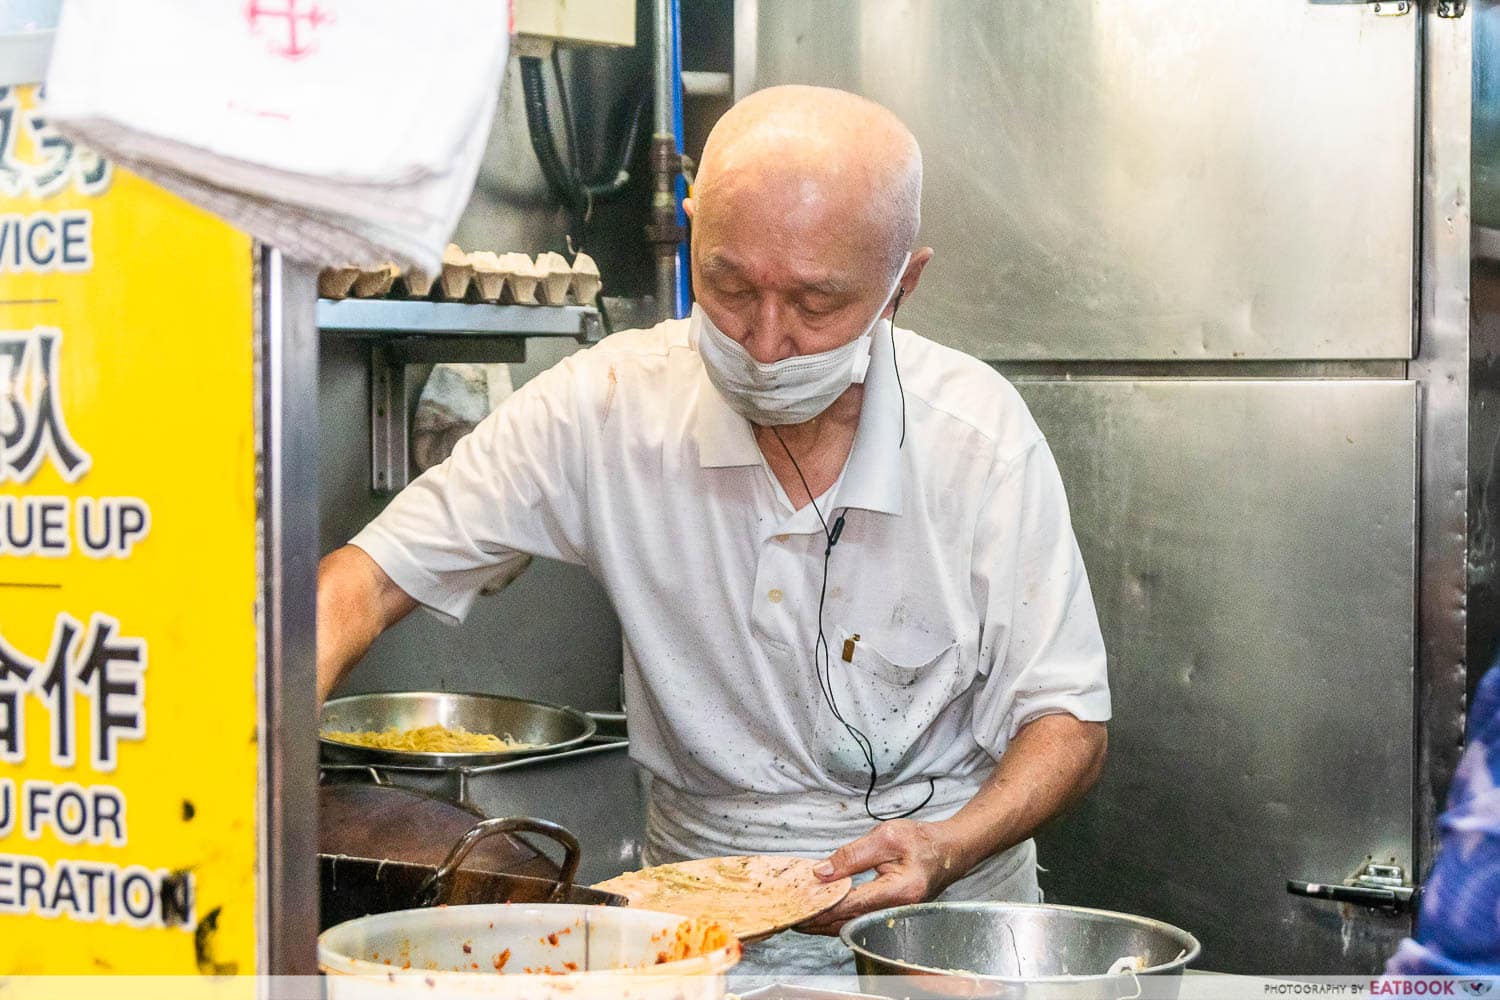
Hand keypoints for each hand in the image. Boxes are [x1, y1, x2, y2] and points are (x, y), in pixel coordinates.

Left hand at [794, 819, 961, 935]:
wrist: (949, 850)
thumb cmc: (922, 841)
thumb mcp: (886, 837)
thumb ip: (852, 855)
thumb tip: (821, 871)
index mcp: (899, 890)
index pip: (852, 904)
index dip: (823, 906)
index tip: (800, 907)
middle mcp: (898, 909)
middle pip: (850, 922)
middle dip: (819, 921)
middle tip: (792, 918)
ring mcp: (895, 915)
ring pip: (853, 924)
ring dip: (827, 922)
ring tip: (801, 917)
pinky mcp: (891, 913)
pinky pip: (860, 919)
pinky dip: (839, 917)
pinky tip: (824, 911)